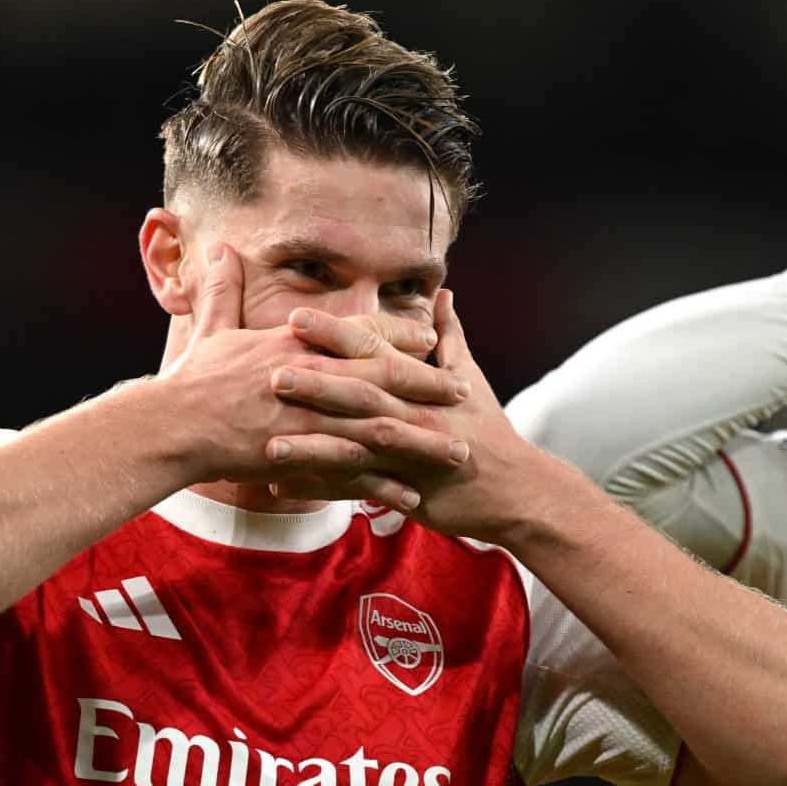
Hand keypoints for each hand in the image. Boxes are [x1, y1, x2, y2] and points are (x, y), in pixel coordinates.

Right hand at [153, 242, 469, 507]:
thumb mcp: (211, 328)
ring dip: (421, 439)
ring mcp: (307, 416)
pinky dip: (383, 483)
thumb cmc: (190, 379)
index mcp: (296, 343)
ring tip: (456, 450)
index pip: (358, 332)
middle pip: (382, 377)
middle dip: (427, 385)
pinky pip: (351, 470)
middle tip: (464, 391)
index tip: (432, 337)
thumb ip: (223, 291)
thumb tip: (218, 249)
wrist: (170, 426)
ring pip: (378, 426)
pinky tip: (412, 494)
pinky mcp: (300, 454)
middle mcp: (309, 375)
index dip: (398, 334)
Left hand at [278, 291, 561, 541]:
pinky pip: (358, 490)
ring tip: (268, 442)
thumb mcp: (472, 377)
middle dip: (317, 382)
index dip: (337, 335)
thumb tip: (444, 295)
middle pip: (363, 394)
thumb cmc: (490, 430)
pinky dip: (320, 489)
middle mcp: (417, 414)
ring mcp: (413, 455)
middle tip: (270, 371)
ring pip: (359, 445)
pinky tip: (279, 488)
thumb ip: (450, 336)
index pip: (376, 350)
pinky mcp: (409, 491)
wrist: (517, 490)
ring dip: (313, 444)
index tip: (295, 319)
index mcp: (425, 383)